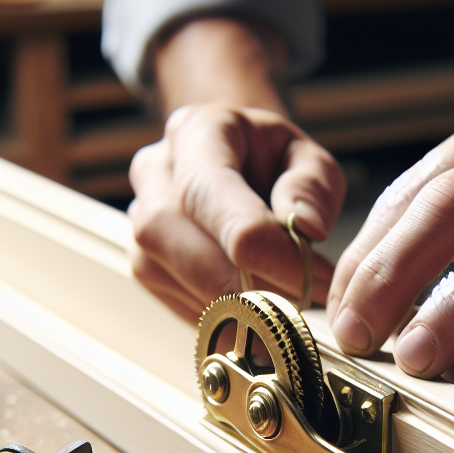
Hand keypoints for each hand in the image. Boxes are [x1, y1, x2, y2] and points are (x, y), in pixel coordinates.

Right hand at [127, 17, 345, 318]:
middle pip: (187, 248)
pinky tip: (257, 308)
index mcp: (196, 133)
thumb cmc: (270, 160)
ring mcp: (141, 224)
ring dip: (245, 308)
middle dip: (254, 287)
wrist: (231, 162)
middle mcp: (155, 174)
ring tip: (287, 300)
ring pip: (185, 285)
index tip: (311, 278)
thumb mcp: (305, 155)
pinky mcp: (143, 267)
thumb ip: (312, 184)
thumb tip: (306, 226)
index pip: (209, 195)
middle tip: (305, 299)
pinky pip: (184, 307)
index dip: (260, 246)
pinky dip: (229, 319)